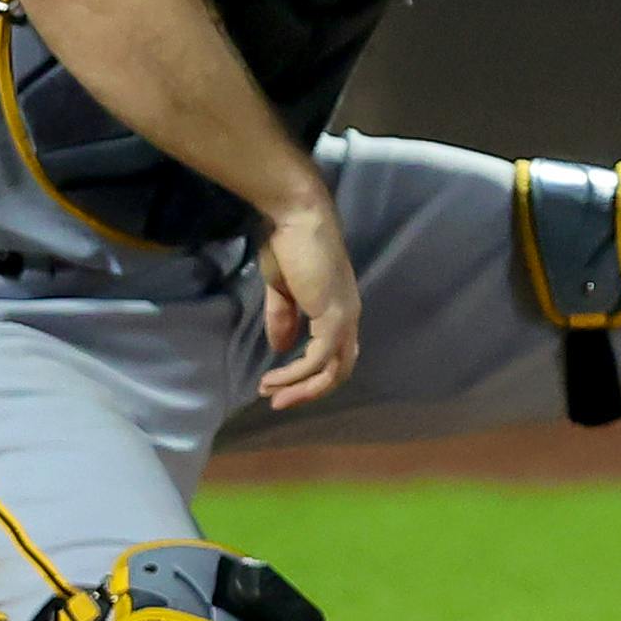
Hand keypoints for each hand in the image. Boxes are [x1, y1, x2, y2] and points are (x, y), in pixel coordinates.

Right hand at [256, 195, 360, 408]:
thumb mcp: (282, 290)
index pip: (336, 354)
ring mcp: (345, 316)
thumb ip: (283, 318)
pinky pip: (319, 357)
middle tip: (278, 402)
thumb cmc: (289, 246)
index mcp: (339, 309)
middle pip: (340, 369)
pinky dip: (297, 374)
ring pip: (333, 370)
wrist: (295, 218)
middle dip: (309, 391)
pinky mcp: (334, 315)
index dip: (310, 375)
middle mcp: (349, 316)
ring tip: (271, 395)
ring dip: (301, 388)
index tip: (275, 385)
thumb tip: (283, 349)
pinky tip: (274, 378)